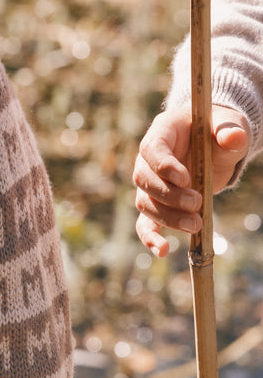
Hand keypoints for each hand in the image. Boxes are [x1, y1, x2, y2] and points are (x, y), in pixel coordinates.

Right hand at [134, 103, 250, 255]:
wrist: (213, 145)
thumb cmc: (217, 131)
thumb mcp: (228, 126)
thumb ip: (230, 132)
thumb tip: (232, 138)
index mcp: (162, 132)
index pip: (152, 149)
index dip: (163, 165)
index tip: (184, 179)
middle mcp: (148, 159)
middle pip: (144, 179)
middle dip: (169, 195)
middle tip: (197, 203)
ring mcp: (150, 182)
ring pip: (145, 203)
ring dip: (167, 217)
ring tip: (195, 224)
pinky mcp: (158, 203)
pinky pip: (145, 222)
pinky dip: (150, 237)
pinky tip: (161, 251)